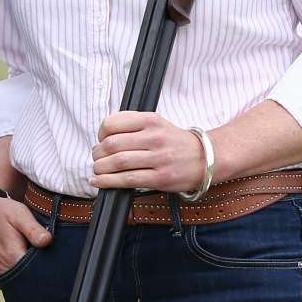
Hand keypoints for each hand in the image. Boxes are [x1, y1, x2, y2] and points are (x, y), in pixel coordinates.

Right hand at [0, 196, 51, 276]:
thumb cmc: (1, 211)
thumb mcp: (19, 214)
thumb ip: (33, 229)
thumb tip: (47, 241)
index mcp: (12, 256)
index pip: (38, 270)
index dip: (51, 264)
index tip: (60, 254)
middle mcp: (6, 268)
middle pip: (33, 276)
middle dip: (45, 268)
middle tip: (56, 252)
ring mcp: (2, 270)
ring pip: (26, 277)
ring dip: (37, 268)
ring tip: (45, 252)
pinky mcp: (1, 269)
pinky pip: (18, 273)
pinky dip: (28, 267)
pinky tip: (35, 255)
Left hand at [91, 111, 205, 193]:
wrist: (204, 158)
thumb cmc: (175, 142)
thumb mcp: (157, 124)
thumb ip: (133, 126)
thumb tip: (102, 140)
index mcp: (151, 120)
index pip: (114, 122)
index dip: (101, 132)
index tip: (101, 139)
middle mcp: (154, 137)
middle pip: (112, 144)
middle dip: (98, 153)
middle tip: (97, 157)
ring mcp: (158, 157)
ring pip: (118, 162)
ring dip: (100, 168)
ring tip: (97, 169)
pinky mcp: (159, 178)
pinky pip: (127, 180)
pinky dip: (107, 182)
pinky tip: (99, 181)